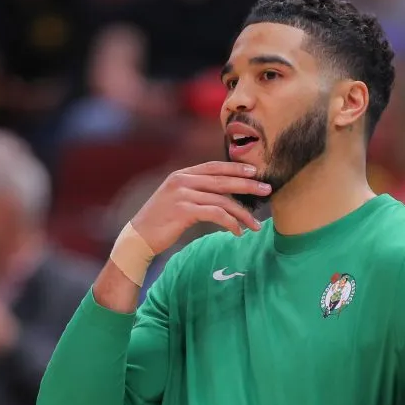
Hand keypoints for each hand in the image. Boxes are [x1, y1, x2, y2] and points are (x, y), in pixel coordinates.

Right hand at [129, 161, 270, 255]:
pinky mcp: (183, 211)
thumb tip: (221, 194)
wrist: (138, 238)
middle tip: (267, 190)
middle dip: (248, 185)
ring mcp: (182, 195)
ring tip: (255, 224)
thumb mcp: (175, 199)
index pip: (214, 167)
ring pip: (222, 200)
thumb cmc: (159, 222)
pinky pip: (215, 214)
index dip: (236, 168)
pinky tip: (237, 232)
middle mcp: (182, 181)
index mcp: (181, 175)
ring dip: (242, 213)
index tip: (255, 172)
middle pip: (223, 180)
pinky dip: (230, 223)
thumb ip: (194, 192)